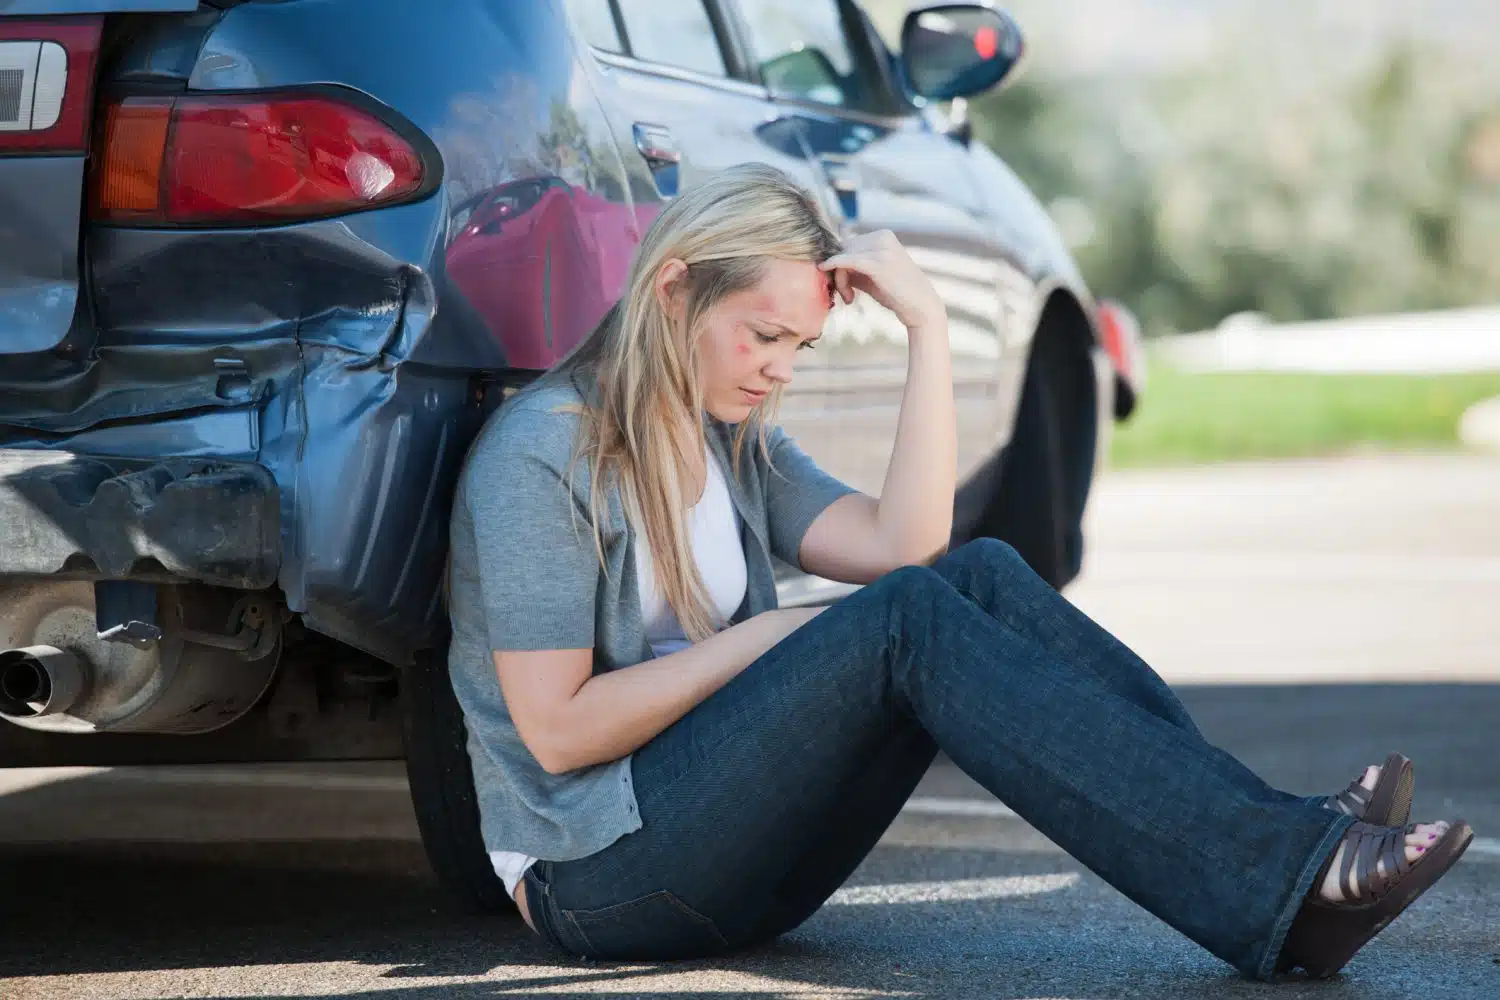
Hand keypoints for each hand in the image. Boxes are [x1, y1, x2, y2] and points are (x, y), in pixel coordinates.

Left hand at [820, 230, 945, 334]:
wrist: (920, 306)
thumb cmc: (896, 293)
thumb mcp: (871, 274)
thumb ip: (853, 266)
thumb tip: (825, 261)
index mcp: (883, 235)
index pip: (849, 244)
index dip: (840, 264)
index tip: (843, 286)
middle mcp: (882, 236)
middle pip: (844, 249)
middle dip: (839, 272)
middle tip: (846, 295)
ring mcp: (881, 248)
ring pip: (843, 256)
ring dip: (839, 279)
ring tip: (849, 298)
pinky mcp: (877, 263)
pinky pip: (846, 261)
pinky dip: (833, 266)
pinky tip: (824, 270)